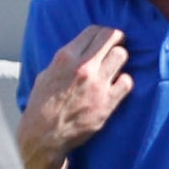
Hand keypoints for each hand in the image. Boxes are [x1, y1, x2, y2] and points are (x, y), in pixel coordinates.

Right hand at [19, 26, 133, 166]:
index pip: (94, 30)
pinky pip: (128, 81)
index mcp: (65, 58)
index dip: (101, 33)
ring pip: (122, 55)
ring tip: (113, 68)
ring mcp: (97, 84)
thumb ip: (65, 61)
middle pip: (112, 36)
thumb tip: (81, 51)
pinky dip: (123, 83)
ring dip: (119, 60)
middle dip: (116, 39)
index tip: (103, 40)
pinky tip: (115, 87)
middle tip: (115, 46)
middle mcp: (83, 67)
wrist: (42, 138)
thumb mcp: (45, 76)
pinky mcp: (108, 101)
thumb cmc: (41, 107)